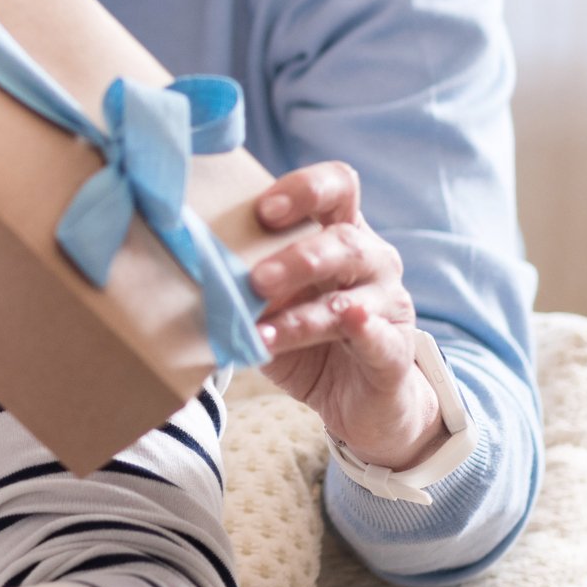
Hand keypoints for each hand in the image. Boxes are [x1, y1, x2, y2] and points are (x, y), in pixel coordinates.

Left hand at [249, 162, 444, 468]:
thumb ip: (248, 279)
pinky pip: (381, 339)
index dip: (304, 189)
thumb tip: (192, 268)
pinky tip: (349, 325)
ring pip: (352, 298)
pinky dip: (362, 331)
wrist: (360, 399)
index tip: (264, 208)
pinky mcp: (395, 353)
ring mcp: (389, 306)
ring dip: (303, 313)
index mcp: (343, 232)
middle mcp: (373, 261)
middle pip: (345, 241)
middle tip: (256, 278)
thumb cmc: (309, 334)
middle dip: (297, 257)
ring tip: (263, 326)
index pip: (337, 187)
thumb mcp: (275, 300)